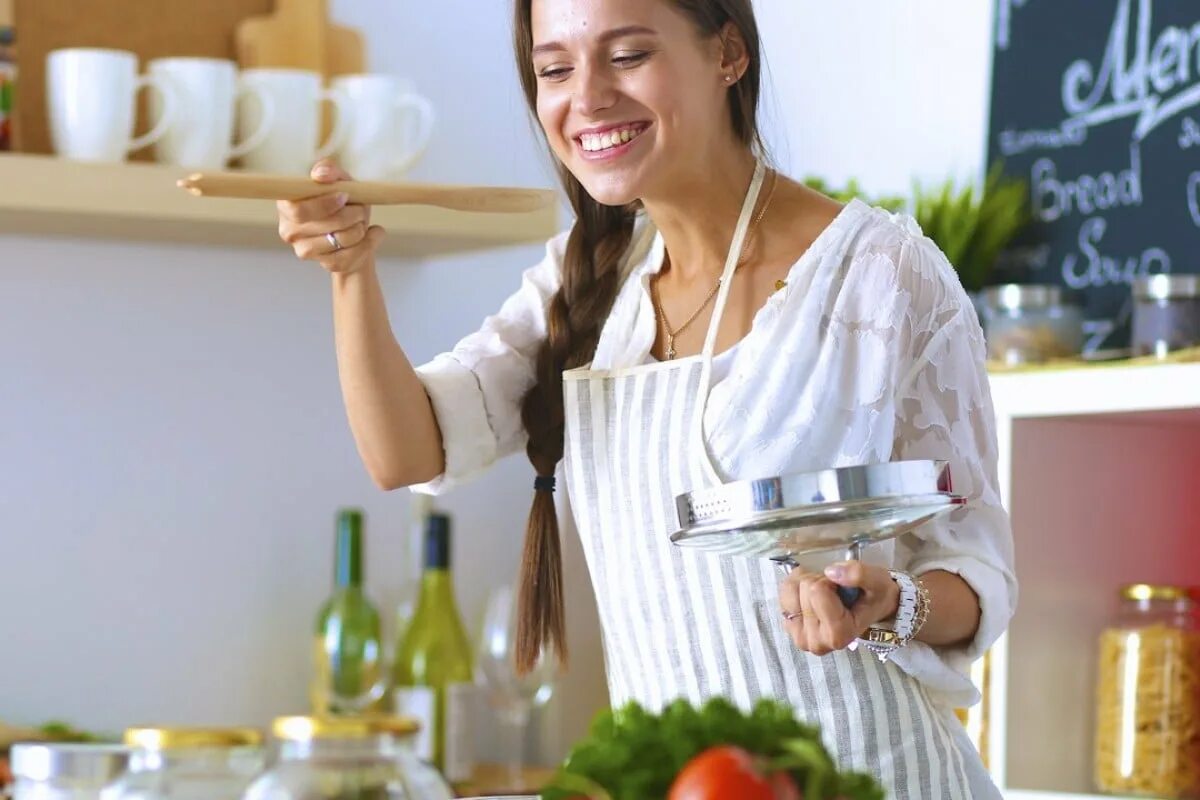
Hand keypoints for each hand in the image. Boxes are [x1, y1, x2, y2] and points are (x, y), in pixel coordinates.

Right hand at [277, 159, 384, 273]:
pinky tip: (371, 234)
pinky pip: (350, 256)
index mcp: (287, 205)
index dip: (324, 204)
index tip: (345, 196)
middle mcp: (289, 230)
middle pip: (323, 224)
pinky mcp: (324, 264)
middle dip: (350, 215)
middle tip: (361, 209)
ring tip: (363, 221)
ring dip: (359, 228)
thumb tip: (320, 175)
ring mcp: (304, 250)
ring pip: (339, 240)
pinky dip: (368, 243)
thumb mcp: (341, 181)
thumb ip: (329, 170)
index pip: (299, 210)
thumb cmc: (345, 203)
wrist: (358, 234)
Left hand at [778, 562, 899, 655]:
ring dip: (807, 582)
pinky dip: (797, 586)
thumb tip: (831, 571)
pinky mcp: (789, 627)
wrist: (870, 608)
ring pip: (790, 589)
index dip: (830, 581)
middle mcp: (816, 642)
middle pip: (804, 589)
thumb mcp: (877, 582)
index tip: (843, 589)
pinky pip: (783, 593)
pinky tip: (813, 595)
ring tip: (826, 592)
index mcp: (838, 635)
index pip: (816, 592)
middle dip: (820, 582)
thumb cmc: (875, 597)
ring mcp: (799, 636)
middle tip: (836, 591)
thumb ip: (859, 574)